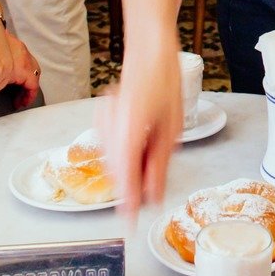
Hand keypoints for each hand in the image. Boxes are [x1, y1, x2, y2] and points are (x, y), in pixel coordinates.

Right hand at [96, 45, 181, 223]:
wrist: (148, 50)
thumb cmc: (165, 83)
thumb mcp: (171, 129)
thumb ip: (159, 164)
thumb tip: (153, 194)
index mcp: (128, 134)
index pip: (125, 182)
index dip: (128, 206)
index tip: (130, 225)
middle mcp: (109, 130)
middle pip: (118, 173)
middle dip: (134, 183)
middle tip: (155, 181)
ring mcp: (102, 123)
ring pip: (113, 160)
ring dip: (131, 166)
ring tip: (153, 148)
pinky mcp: (102, 118)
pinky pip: (111, 145)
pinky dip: (125, 151)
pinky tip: (140, 137)